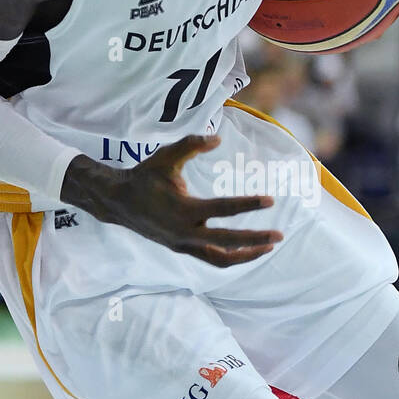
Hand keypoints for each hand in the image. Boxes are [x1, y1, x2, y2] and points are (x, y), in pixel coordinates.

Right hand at [61, 134, 283, 266]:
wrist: (119, 202)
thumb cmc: (145, 176)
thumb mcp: (166, 157)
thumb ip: (191, 145)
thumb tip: (217, 139)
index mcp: (183, 209)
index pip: (224, 208)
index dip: (249, 204)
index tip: (270, 200)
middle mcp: (184, 232)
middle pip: (227, 242)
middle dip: (255, 240)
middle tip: (280, 236)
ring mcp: (183, 245)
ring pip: (221, 259)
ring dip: (246, 255)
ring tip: (268, 247)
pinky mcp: (182, 249)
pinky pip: (212, 259)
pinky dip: (231, 256)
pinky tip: (248, 249)